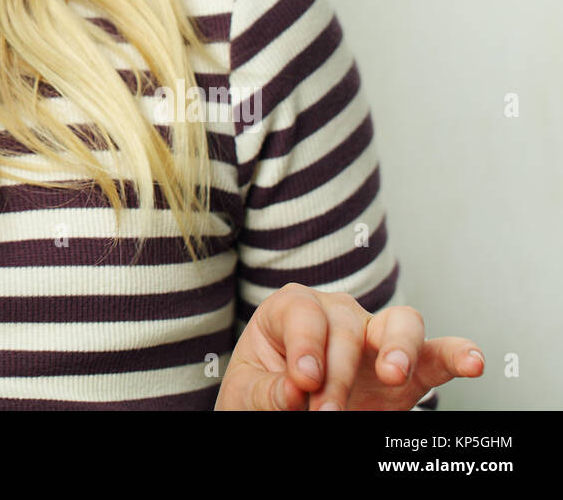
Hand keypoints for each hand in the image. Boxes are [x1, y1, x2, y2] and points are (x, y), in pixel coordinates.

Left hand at [215, 282, 484, 409]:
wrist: (289, 415)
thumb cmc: (264, 393)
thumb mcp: (250, 392)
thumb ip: (271, 390)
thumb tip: (297, 389)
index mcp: (293, 309)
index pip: (304, 312)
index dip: (305, 346)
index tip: (302, 383)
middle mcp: (338, 313)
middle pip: (348, 326)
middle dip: (338, 374)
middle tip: (326, 414)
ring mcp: (376, 339)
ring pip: (400, 323)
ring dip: (400, 347)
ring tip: (394, 374)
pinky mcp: (408, 372)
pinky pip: (437, 356)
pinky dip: (457, 355)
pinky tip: (473, 362)